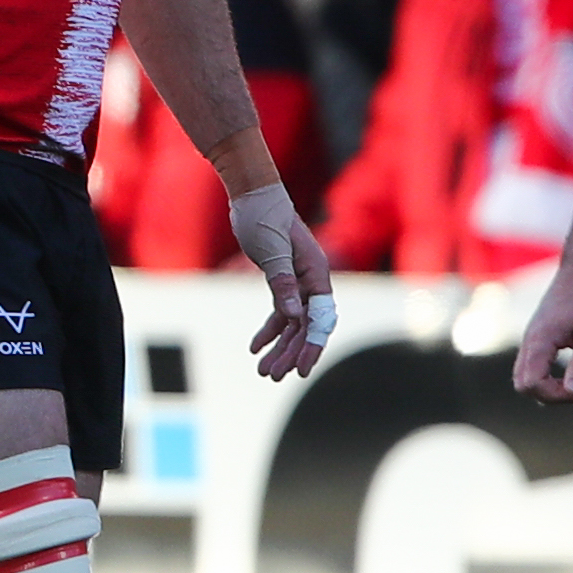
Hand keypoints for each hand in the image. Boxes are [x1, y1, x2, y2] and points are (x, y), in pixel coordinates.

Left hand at [231, 180, 333, 380]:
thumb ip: (282, 283)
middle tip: (273, 376)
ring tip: (263, 371)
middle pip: (306, 326)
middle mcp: (311, 280)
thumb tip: (294, 316)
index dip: (312, 345)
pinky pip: (280, 312)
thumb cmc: (264, 217)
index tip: (301, 369)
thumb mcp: (271, 251)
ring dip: (279, 347)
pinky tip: (255, 347)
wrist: (253, 195)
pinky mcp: (282, 280)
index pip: (319, 318)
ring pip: (292, 323)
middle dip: (291, 353)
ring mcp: (298, 282)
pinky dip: (268, 330)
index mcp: (315, 273)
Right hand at [513, 259, 572, 401]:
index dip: (555, 395)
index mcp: (539, 342)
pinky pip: (530, 368)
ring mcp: (529, 341)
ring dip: (546, 388)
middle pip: (522, 386)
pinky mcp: (535, 339)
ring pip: (523, 378)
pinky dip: (545, 378)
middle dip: (548, 395)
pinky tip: (567, 372)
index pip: (531, 384)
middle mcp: (528, 343)